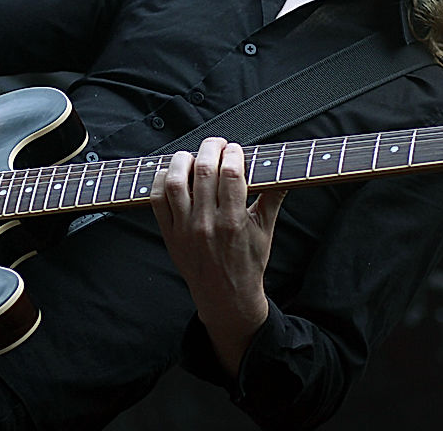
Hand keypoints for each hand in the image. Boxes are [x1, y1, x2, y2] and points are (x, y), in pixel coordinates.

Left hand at [150, 137, 286, 376]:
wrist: (226, 298)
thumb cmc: (248, 263)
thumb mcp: (266, 231)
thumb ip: (273, 198)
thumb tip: (285, 173)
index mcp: (234, 222)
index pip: (230, 174)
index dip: (233, 154)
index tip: (236, 150)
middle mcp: (207, 224)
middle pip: (203, 171)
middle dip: (211, 148)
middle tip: (218, 145)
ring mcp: (185, 229)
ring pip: (176, 182)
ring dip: (183, 160)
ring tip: (194, 156)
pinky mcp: (169, 234)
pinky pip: (158, 200)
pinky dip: (162, 181)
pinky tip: (173, 173)